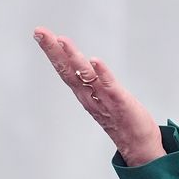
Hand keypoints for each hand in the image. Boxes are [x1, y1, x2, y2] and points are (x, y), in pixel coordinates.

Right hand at [34, 27, 164, 165]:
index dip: (53, 52)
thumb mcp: (104, 99)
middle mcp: (90, 96)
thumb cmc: (124, 122)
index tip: (41, 34)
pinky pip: (109, 87)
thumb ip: (95, 84)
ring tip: (62, 40)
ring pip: (85, 76)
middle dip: (53, 50)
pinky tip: (95, 61)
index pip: (66, 70)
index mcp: (86, 93)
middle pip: (68, 70)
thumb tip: (88, 66)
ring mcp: (104, 100)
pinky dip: (102, 73)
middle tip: (39, 32)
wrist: (139, 146)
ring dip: (73, 57)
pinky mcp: (121, 103)